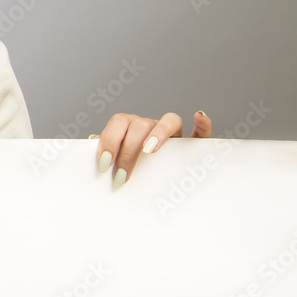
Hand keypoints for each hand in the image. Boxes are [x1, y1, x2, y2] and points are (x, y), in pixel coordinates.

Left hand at [89, 111, 210, 187]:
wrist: (155, 180)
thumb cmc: (130, 168)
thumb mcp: (117, 159)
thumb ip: (106, 149)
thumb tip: (93, 141)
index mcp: (130, 126)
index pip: (119, 122)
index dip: (110, 140)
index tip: (105, 164)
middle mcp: (150, 125)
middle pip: (140, 124)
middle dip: (129, 150)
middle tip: (122, 174)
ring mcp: (172, 133)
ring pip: (169, 120)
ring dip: (158, 133)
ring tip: (149, 150)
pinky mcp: (192, 144)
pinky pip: (202, 131)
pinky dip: (202, 123)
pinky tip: (199, 117)